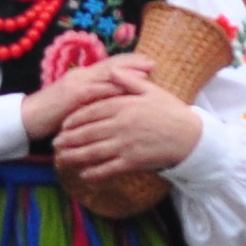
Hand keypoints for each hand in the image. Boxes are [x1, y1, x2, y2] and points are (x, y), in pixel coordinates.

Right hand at [18, 55, 147, 144]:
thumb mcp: (75, 104)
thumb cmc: (51, 115)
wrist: (27, 119)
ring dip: (127, 73)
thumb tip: (111, 100)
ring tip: (145, 74)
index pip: (109, 65)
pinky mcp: (73, 95)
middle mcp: (81, 75)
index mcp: (82, 76)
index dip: (128, 62)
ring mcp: (76, 83)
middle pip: (111, 65)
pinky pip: (97, 90)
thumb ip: (91, 99)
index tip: (147, 62)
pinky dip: (113, 89)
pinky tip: (127, 91)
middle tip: (152, 63)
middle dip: (132, 63)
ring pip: (107, 74)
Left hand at [55, 77, 200, 181]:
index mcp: (124, 105)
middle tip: (55, 143)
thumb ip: (129, 80)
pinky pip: (108, 168)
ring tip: (62, 158)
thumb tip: (111, 71)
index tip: (64, 124)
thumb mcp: (152, 90)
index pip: (92, 111)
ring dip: (75, 156)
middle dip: (69, 138)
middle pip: (88, 132)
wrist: (190, 137)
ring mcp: (126, 145)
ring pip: (94, 151)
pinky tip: (84, 174)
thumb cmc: (172, 111)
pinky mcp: (133, 162)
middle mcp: (121, 125)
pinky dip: (94, 172)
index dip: (75, 119)